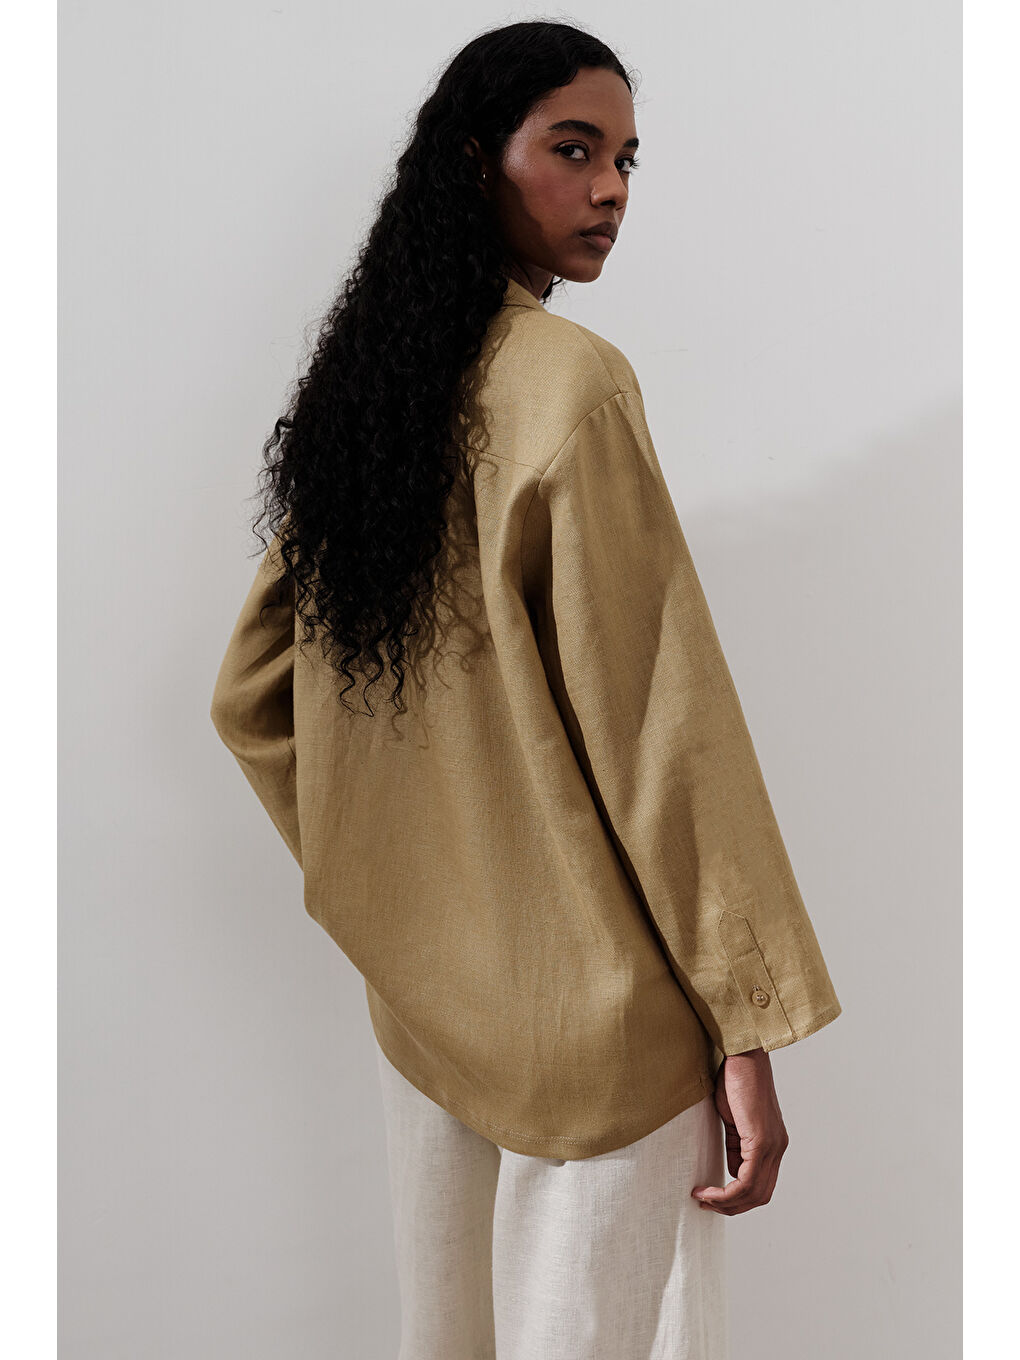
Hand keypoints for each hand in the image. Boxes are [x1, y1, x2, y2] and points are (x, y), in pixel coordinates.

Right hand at [691, 1048, 788, 1214]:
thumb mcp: (733, 1120)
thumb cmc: (735, 1078)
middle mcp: (778, 1148)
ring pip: (754, 1192)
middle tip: (706, 1203)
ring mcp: (773, 1145)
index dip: (736, 1198)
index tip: (711, 1197)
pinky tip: (708, 1190)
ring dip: (726, 1203)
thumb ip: (736, 1146)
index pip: (760, 1185)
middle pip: (760, 1195)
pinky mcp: (762, 1140)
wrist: (743, 1054)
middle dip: (731, 1207)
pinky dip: (727, 1192)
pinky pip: (747, 1180)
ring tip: (703, 1198)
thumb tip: (733, 1171)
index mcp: (773, 1143)